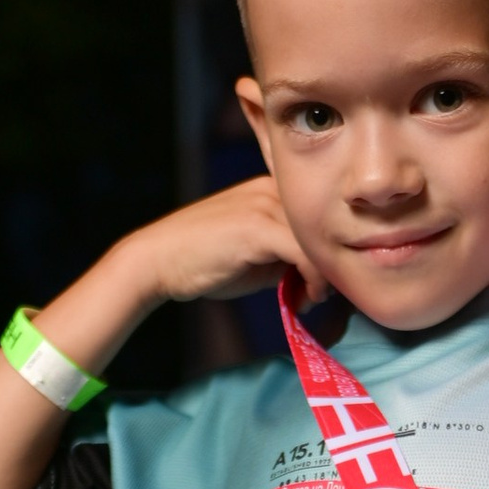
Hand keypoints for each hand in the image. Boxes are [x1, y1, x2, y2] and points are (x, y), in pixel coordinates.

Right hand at [130, 176, 323, 308]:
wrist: (158, 260)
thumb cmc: (203, 261)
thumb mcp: (256, 256)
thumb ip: (287, 257)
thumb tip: (320, 276)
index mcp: (271, 190)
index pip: (318, 217)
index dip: (327, 252)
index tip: (323, 285)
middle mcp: (271, 190)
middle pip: (324, 225)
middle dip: (330, 264)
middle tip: (321, 296)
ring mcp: (265, 204)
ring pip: (319, 240)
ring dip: (325, 275)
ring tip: (312, 299)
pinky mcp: (259, 226)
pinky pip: (305, 253)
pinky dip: (314, 280)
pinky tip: (306, 298)